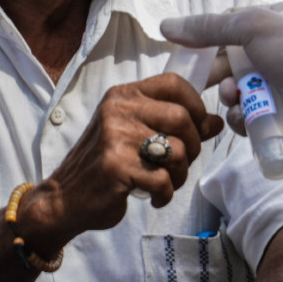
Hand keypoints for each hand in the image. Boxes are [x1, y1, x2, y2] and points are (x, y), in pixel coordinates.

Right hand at [17, 73, 222, 252]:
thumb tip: (217, 122)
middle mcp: (117, 110)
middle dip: (192, 146)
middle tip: (180, 163)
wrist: (65, 198)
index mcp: (122, 95)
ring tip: (165, 182)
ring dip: (180, 174)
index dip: (196, 105)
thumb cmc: (104, 164)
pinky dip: (165, 195)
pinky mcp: (116, 166)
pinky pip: (163, 180)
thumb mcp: (135, 135)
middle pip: (181, 117)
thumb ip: (174, 126)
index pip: (173, 83)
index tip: (198, 128)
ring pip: (177, 150)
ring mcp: (115, 137)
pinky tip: (154, 197)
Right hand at [160, 2, 282, 158]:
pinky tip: (246, 113)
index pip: (229, 25)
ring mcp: (274, 84)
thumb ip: (208, 26)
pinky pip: (243, 114)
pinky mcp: (273, 114)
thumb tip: (165, 26)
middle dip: (213, 71)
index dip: (205, 36)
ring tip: (233, 95)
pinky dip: (239, 115)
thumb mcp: (254, 26)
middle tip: (193, 81)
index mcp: (275, 21)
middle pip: (226, 60)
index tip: (183, 48)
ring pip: (231, 89)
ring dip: (226, 93)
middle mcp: (274, 51)